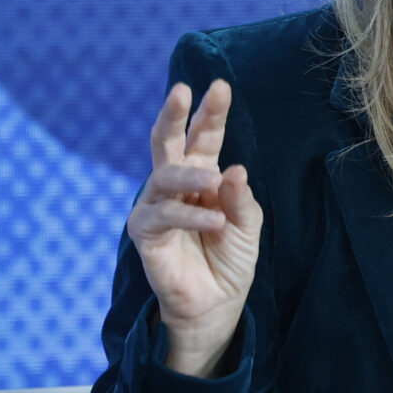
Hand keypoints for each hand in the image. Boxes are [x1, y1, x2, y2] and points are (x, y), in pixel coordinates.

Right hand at [126, 79, 262, 376]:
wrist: (216, 305)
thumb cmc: (230, 260)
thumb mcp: (247, 226)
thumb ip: (240, 198)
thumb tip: (232, 169)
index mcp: (202, 174)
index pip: (204, 136)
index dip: (211, 112)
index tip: (220, 87)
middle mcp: (176, 184)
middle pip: (167, 141)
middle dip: (174, 114)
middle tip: (182, 90)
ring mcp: (156, 206)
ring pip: (165, 176)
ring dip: (190, 176)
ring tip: (214, 183)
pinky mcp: (145, 233)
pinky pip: (164, 216)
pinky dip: (191, 217)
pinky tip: (215, 222)